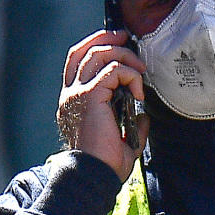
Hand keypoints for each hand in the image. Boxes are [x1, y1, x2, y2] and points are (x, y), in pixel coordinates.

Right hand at [58, 29, 145, 177]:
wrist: (94, 175)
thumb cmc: (104, 165)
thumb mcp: (121, 140)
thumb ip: (131, 125)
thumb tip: (143, 116)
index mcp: (74, 102)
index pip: (78, 61)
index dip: (97, 45)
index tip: (119, 43)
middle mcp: (71, 94)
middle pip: (84, 50)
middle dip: (108, 39)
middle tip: (128, 40)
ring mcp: (77, 93)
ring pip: (99, 54)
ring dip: (124, 56)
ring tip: (141, 72)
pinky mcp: (90, 95)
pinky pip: (114, 70)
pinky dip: (131, 76)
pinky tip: (139, 92)